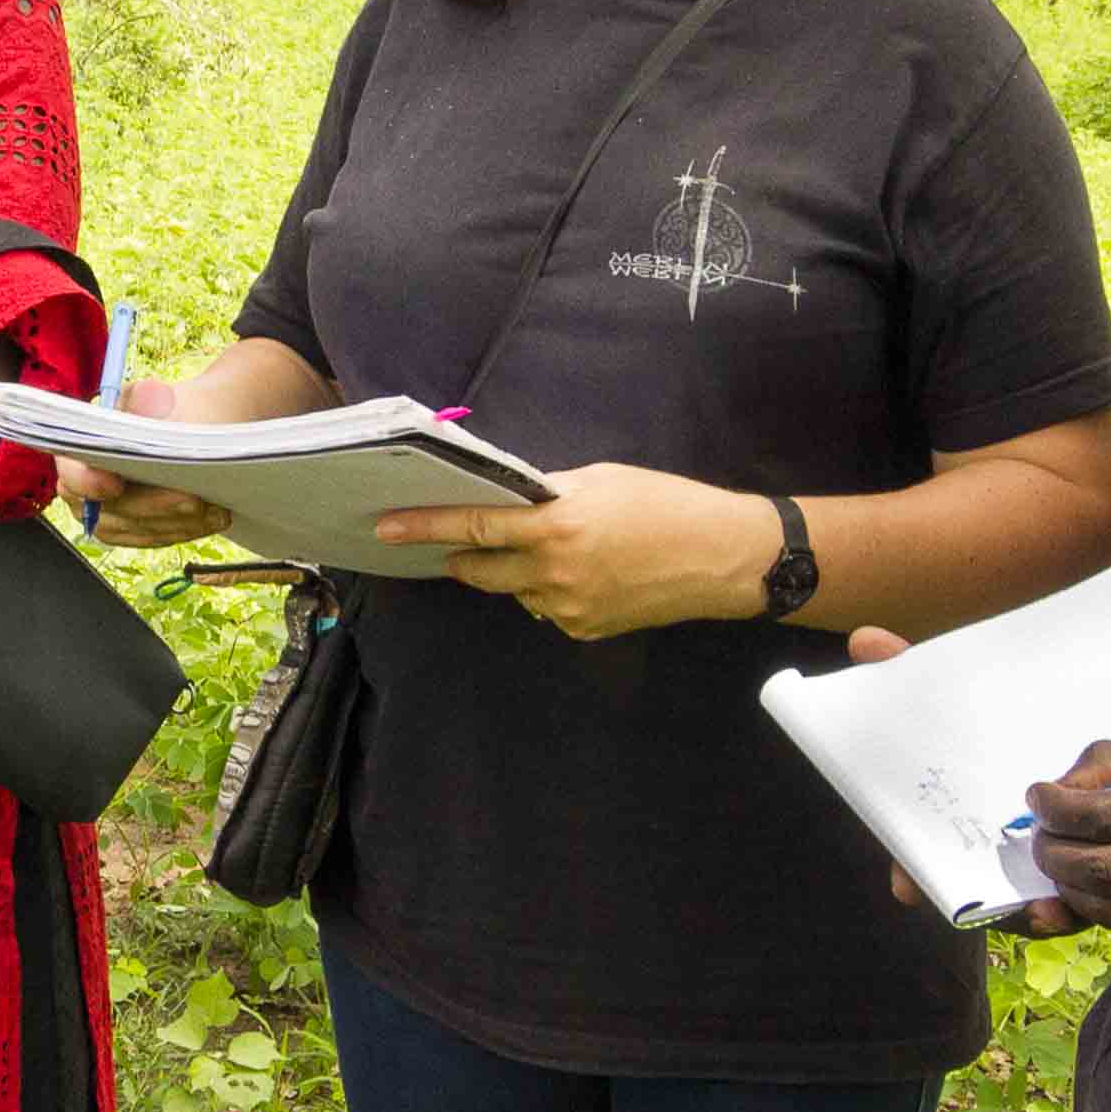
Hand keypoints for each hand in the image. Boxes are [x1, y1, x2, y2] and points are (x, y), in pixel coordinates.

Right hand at [64, 380, 232, 549]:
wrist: (189, 423)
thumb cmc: (166, 408)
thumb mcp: (156, 396)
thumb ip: (147, 398)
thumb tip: (148, 398)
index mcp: (78, 449)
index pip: (71, 473)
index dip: (87, 483)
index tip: (115, 485)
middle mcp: (84, 488)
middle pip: (110, 511)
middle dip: (154, 507)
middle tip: (192, 499)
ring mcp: (107, 514)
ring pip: (137, 529)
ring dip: (177, 522)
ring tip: (213, 508)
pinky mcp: (132, 531)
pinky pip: (156, 537)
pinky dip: (187, 529)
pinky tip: (215, 517)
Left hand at [375, 461, 781, 642]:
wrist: (723, 558)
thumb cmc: (667, 504)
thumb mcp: (601, 481)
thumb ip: (549, 494)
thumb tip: (511, 503)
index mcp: (556, 526)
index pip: (474, 527)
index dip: (425, 527)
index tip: (387, 527)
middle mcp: (554, 573)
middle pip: (481, 571)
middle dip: (464, 559)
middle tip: (457, 547)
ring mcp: (568, 608)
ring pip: (518, 591)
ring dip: (521, 572)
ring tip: (569, 549)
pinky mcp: (585, 630)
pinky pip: (548, 609)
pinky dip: (553, 591)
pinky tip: (591, 574)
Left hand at [1013, 736, 1110, 948]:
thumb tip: (1065, 792)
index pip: (1107, 813)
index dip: (1056, 807)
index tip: (1039, 797)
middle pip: (1098, 869)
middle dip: (1050, 853)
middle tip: (1040, 836)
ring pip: (1109, 910)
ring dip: (1068, 888)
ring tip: (1061, 863)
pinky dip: (1105, 908)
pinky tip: (1099, 887)